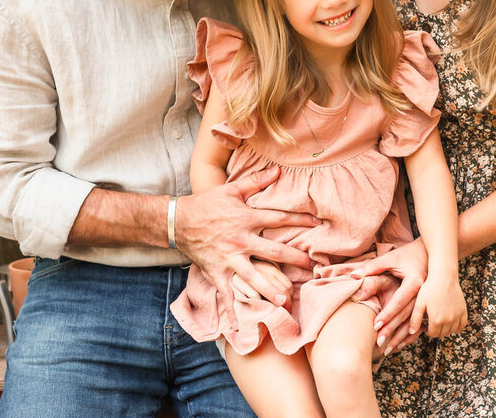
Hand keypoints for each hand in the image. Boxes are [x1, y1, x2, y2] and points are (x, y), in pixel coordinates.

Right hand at [176, 168, 316, 329]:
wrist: (178, 221)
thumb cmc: (206, 204)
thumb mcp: (231, 190)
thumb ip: (256, 181)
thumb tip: (278, 171)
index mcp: (247, 218)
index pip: (279, 219)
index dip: (300, 221)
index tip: (317, 225)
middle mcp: (241, 240)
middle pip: (273, 251)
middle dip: (294, 259)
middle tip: (312, 267)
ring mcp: (229, 258)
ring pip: (253, 277)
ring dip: (269, 289)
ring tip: (285, 300)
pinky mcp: (217, 272)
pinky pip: (226, 293)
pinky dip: (233, 309)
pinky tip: (241, 324)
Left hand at [348, 239, 427, 351]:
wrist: (430, 253)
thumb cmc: (407, 255)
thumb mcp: (390, 259)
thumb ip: (371, 268)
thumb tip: (352, 276)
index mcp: (415, 282)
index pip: (399, 302)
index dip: (387, 314)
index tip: (375, 325)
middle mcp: (423, 294)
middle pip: (407, 316)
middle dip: (392, 330)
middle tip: (379, 342)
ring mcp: (428, 301)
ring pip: (415, 324)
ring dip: (401, 338)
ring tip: (388, 350)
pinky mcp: (429, 306)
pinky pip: (420, 324)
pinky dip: (410, 335)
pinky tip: (401, 344)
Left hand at [412, 272, 466, 337]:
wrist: (443, 277)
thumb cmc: (429, 289)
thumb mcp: (419, 304)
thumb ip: (415, 319)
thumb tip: (411, 332)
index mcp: (436, 320)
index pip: (432, 334)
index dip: (427, 331)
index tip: (425, 325)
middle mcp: (448, 320)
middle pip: (442, 333)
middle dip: (436, 331)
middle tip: (431, 323)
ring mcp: (457, 316)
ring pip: (452, 330)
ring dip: (445, 329)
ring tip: (439, 321)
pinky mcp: (463, 310)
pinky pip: (462, 324)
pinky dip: (457, 326)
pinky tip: (451, 321)